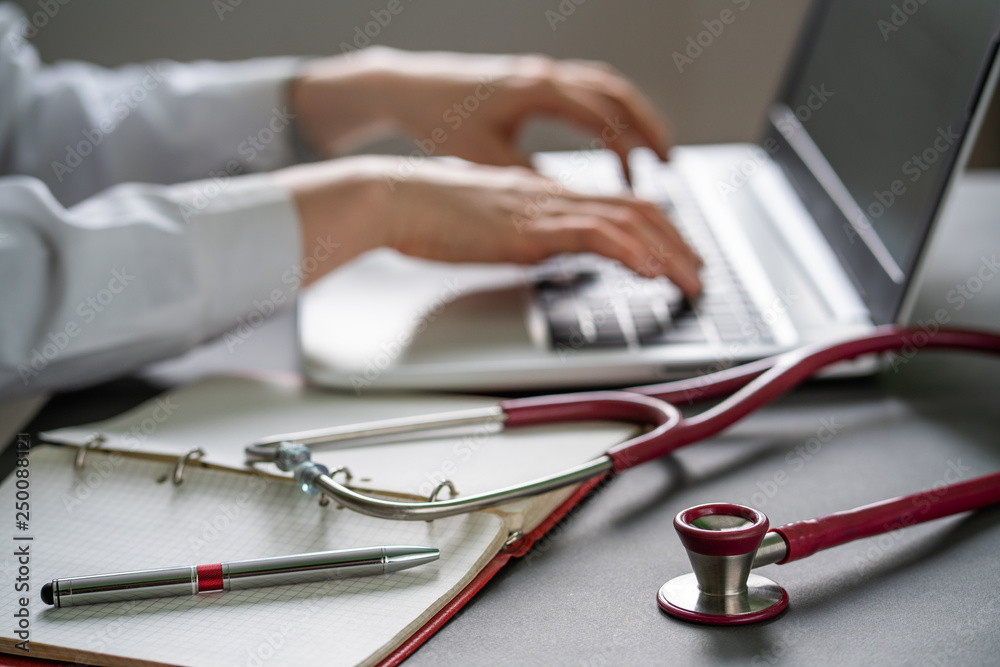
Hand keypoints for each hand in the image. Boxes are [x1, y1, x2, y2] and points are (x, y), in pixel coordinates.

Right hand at [273, 156, 701, 297]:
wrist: (394, 198)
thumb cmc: (426, 215)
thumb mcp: (487, 230)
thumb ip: (523, 241)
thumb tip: (545, 259)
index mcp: (545, 197)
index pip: (616, 207)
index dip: (655, 230)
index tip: (673, 256)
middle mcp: (554, 197)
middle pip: (636, 210)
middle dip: (677, 244)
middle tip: (698, 274)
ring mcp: (545, 208)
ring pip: (628, 221)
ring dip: (668, 253)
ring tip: (690, 280)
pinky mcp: (532, 227)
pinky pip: (596, 236)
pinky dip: (631, 252)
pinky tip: (650, 271)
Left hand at [289, 47, 669, 179]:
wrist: (406, 87)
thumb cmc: (440, 120)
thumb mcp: (486, 158)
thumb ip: (529, 182)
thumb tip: (566, 211)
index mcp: (540, 92)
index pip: (604, 118)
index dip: (629, 150)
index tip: (644, 179)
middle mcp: (547, 76)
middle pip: (618, 96)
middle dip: (648, 130)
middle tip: (668, 161)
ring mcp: (540, 74)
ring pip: (605, 88)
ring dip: (632, 118)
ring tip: (652, 150)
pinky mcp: (531, 81)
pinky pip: (585, 90)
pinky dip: (607, 112)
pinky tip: (608, 136)